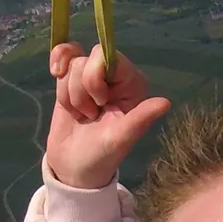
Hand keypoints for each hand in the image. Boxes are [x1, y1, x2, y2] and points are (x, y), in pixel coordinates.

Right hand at [46, 43, 170, 190]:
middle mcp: (115, 76)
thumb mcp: (120, 140)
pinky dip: (58, 67)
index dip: (95, 77)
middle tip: (90, 114)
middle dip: (81, 88)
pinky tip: (56, 75)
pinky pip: (63, 55)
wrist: (73, 167)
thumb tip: (166, 102)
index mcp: (133, 86)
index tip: (99, 103)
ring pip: (73, 60)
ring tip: (81, 114)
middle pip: (89, 57)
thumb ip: (140, 119)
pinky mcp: (73, 78)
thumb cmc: (101, 156)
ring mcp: (93, 75)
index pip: (110, 57)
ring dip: (69, 92)